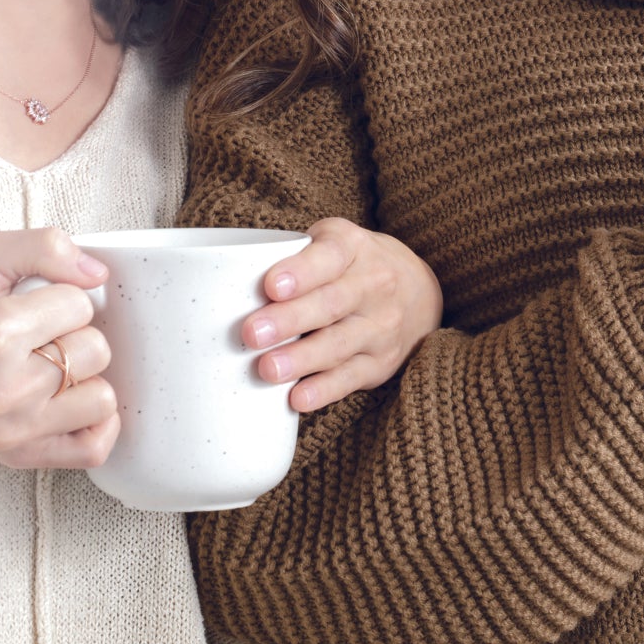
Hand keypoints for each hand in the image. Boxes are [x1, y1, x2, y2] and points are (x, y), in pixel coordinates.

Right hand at [0, 229, 118, 469]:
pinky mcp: (20, 455)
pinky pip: (92, 448)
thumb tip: (97, 273)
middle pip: (95, 351)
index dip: (63, 297)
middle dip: (74, 335)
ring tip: (50, 369)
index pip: (79, 305)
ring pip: (101, 399)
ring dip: (84, 380)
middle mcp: (6, 387)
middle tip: (41, 337)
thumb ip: (44, 247)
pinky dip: (94, 424)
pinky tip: (72, 401)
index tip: (36, 305)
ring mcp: (14, 428)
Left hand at [235, 218, 442, 412]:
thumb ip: (289, 256)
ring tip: (267, 369)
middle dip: (289, 320)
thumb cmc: (349, 266)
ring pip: (339, 344)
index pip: (328, 257)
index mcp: (352, 248)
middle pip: (330, 304)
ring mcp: (380, 327)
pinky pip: (350, 378)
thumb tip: (223, 285)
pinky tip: (297, 399)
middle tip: (251, 334)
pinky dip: (324, 390)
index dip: (300, 272)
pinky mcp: (380, 363)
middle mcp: (374, 285)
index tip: (270, 286)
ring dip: (302, 359)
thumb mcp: (330, 244)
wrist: (420, 291)